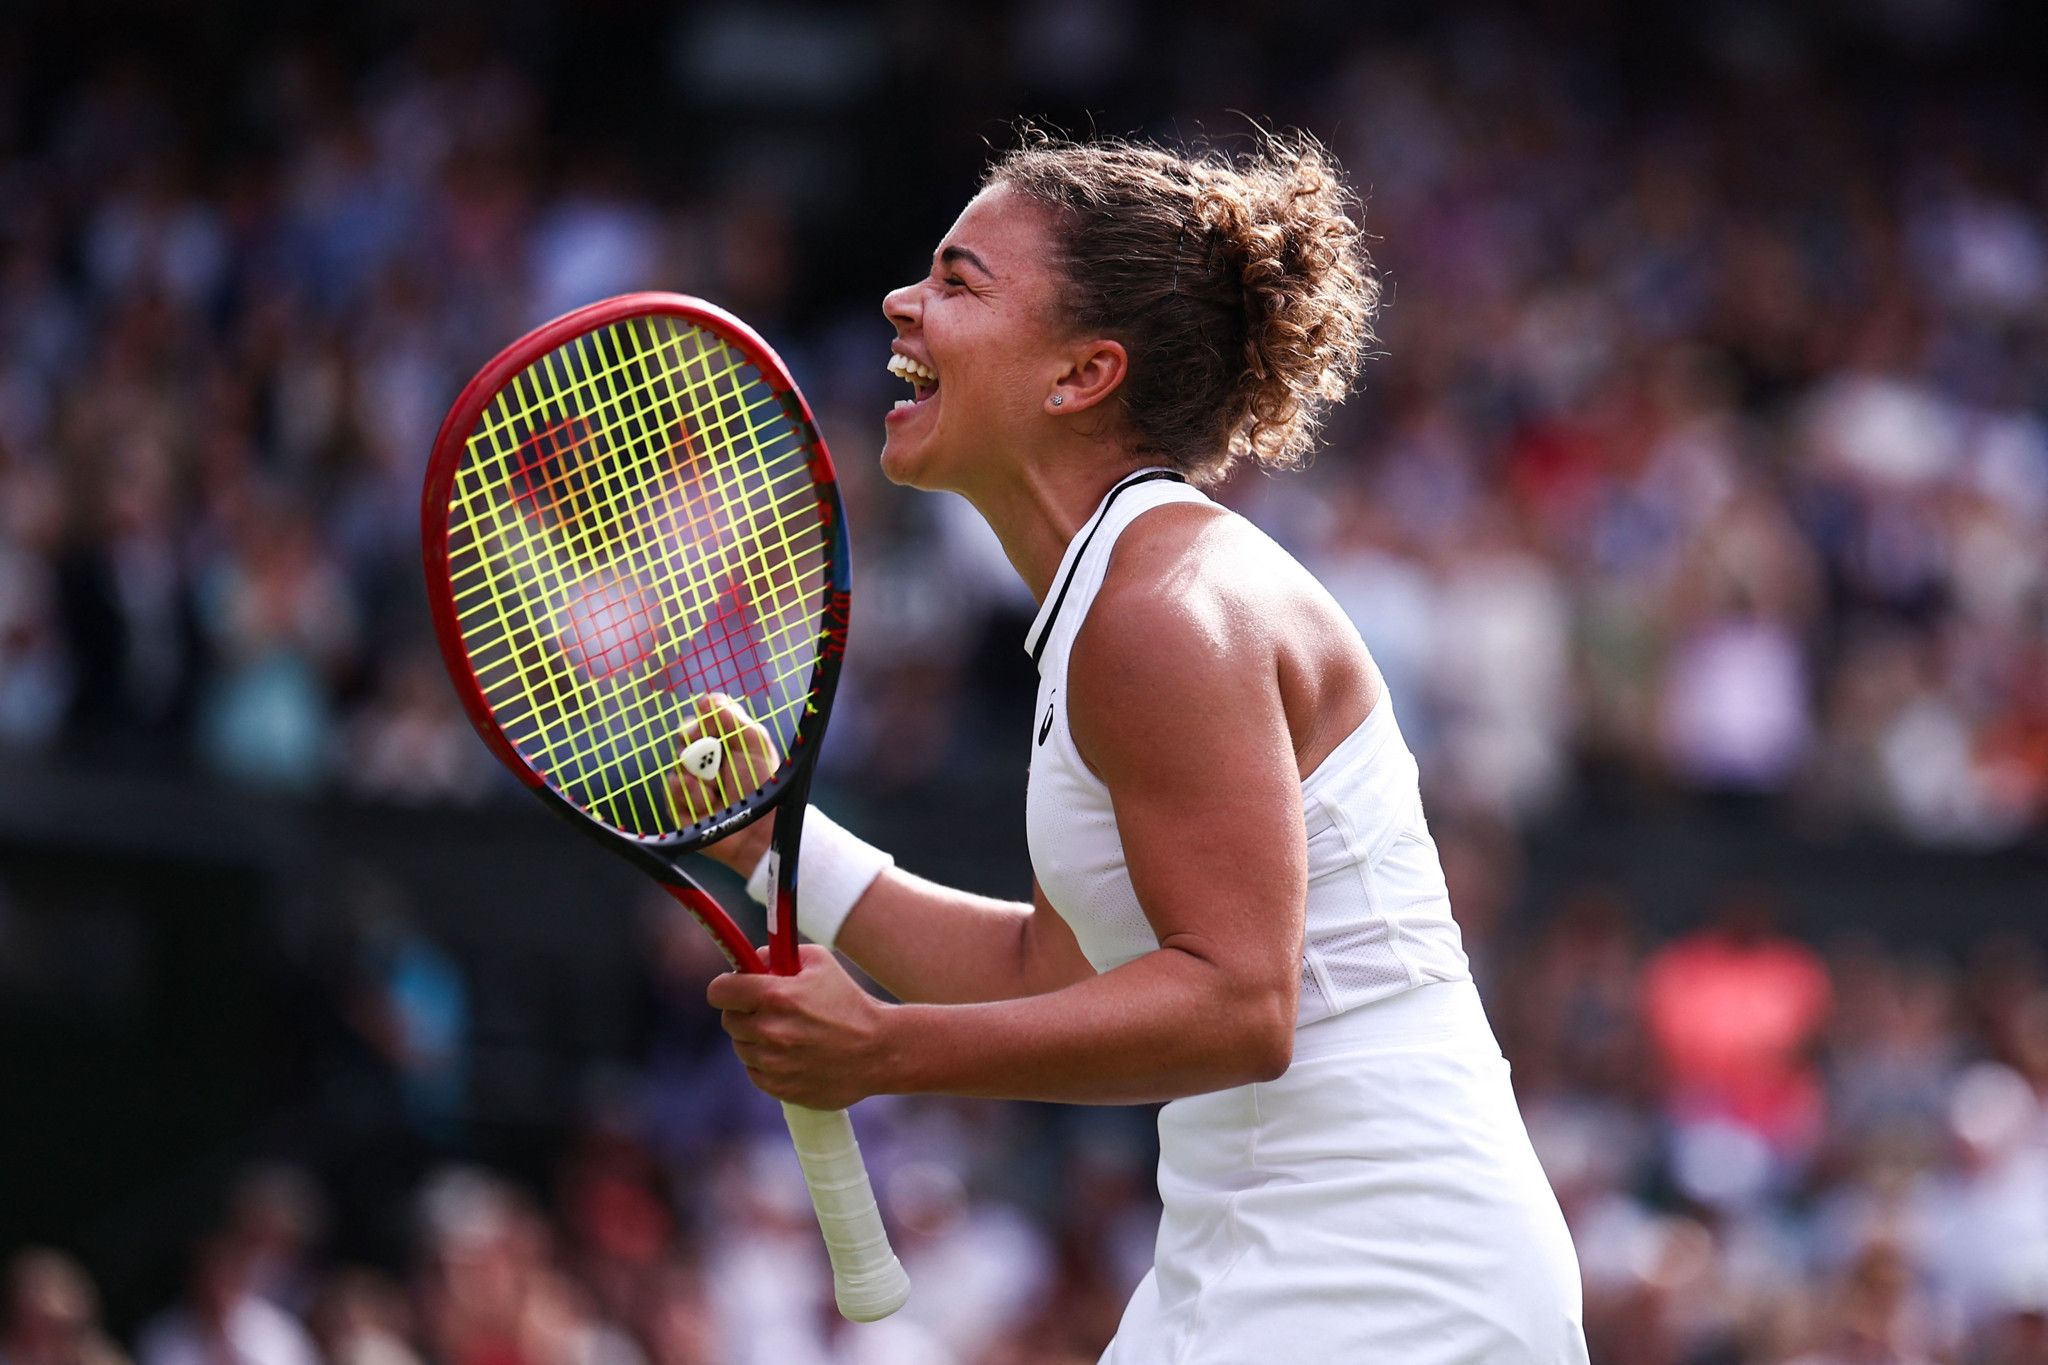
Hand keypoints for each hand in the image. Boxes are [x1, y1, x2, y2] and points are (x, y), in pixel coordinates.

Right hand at [669, 692, 780, 873]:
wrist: (761, 830)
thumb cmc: (764, 786)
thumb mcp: (754, 745)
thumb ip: (732, 718)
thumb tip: (705, 699)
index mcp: (724, 743)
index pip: (700, 719)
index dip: (701, 721)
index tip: (708, 725)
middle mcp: (706, 760)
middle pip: (684, 736)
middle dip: (697, 745)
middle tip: (711, 755)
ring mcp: (692, 782)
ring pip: (677, 763)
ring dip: (698, 775)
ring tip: (717, 790)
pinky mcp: (681, 806)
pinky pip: (671, 789)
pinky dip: (688, 793)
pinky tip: (707, 803)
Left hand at [708, 944, 896, 1108]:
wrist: (879, 1050)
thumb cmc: (849, 1002)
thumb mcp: (819, 962)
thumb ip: (778, 955)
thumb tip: (751, 962)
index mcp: (775, 996)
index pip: (719, 991)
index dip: (726, 988)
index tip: (734, 989)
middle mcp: (769, 1031)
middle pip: (728, 1020)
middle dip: (744, 1012)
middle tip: (770, 1010)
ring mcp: (773, 1063)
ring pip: (742, 1047)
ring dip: (756, 1039)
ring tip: (788, 1033)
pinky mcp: (779, 1088)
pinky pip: (755, 1072)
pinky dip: (767, 1063)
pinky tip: (793, 1055)